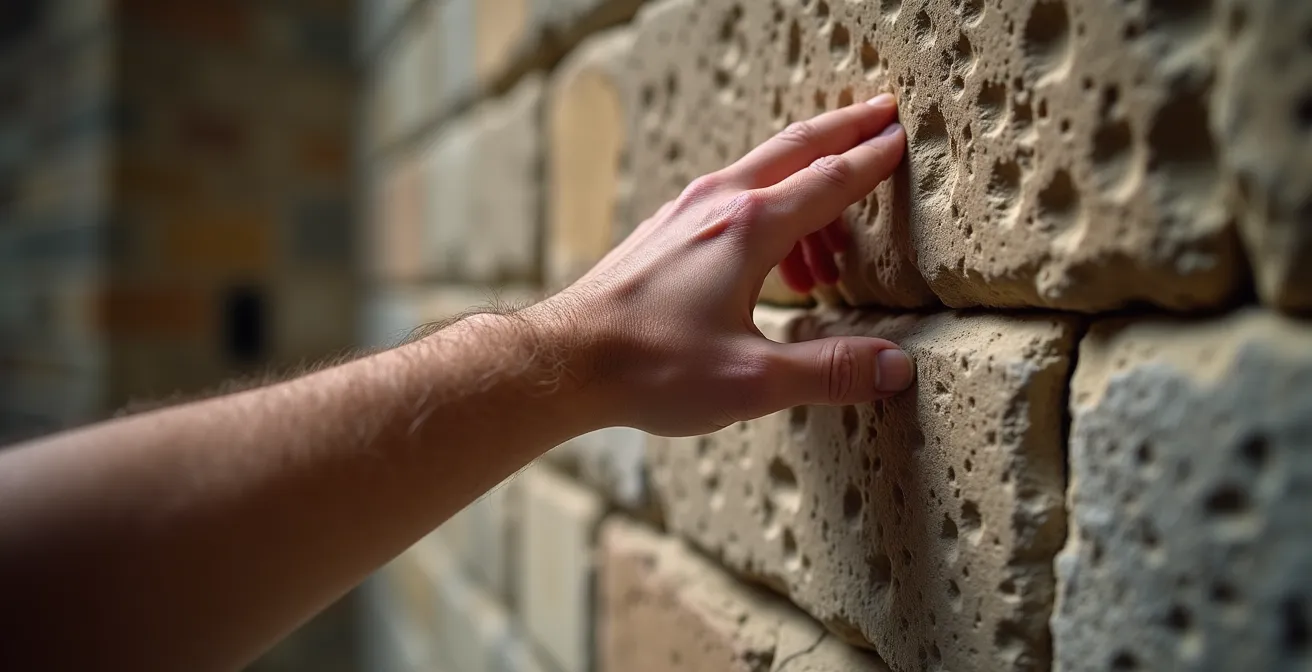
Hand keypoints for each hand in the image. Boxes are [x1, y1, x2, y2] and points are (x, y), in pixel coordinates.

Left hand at [553, 94, 913, 436]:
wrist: (563, 361)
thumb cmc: (652, 368)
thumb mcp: (752, 381)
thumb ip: (829, 370)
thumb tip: (894, 367)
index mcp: (749, 229)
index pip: (830, 180)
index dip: (873, 159)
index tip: (903, 137)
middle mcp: (717, 204)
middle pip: (795, 149)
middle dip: (844, 131)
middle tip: (883, 116)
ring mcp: (684, 211)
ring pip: (761, 175)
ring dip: (806, 193)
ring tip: (830, 263)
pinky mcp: (664, 230)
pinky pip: (730, 198)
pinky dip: (768, 211)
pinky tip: (772, 269)